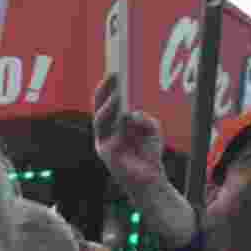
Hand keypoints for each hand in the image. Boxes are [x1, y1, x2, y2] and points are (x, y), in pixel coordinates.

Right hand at [93, 74, 166, 189]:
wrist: (149, 179)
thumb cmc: (148, 153)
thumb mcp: (151, 129)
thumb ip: (144, 119)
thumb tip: (131, 115)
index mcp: (113, 126)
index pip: (107, 103)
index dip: (108, 88)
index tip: (114, 71)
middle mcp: (105, 133)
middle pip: (100, 108)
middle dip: (105, 91)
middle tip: (113, 74)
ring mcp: (104, 142)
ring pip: (100, 119)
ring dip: (108, 105)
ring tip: (118, 93)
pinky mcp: (106, 152)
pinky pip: (109, 133)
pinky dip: (116, 123)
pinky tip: (125, 113)